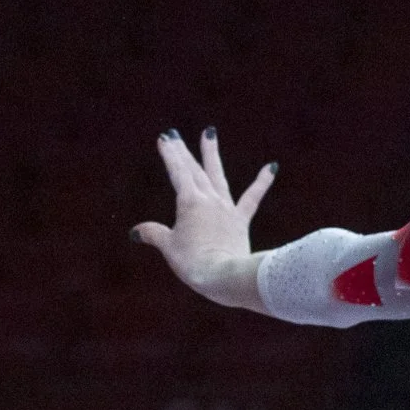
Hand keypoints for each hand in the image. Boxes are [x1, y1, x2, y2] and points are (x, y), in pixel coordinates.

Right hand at [132, 127, 276, 300]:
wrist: (225, 276)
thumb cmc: (193, 263)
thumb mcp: (169, 247)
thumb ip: (154, 234)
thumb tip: (136, 232)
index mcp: (189, 203)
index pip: (178, 173)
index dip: (170, 155)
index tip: (164, 138)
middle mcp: (209, 200)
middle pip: (194, 170)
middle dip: (183, 152)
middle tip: (175, 134)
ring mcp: (226, 209)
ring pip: (218, 175)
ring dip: (212, 154)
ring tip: (210, 132)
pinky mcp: (240, 221)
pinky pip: (252, 198)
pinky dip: (262, 182)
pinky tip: (273, 167)